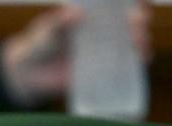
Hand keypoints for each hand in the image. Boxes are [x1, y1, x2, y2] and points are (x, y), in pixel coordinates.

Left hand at [0, 2, 152, 107]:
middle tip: (137, 20)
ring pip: (132, 44)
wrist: (30, 73)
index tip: (140, 0)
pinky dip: (136, 63)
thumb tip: (74, 13)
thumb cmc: (39, 43)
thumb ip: (57, 22)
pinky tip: (141, 59)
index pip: (118, 4)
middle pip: (130, 23)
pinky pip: (125, 67)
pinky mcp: (103, 71)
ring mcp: (105, 52)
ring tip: (139, 41)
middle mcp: (104, 31)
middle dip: (140, 19)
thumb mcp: (46, 30)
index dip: (134, 1)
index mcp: (93, 15)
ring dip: (141, 40)